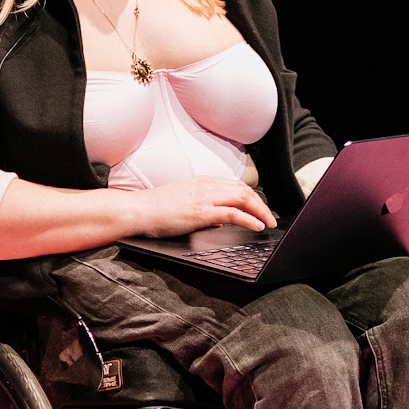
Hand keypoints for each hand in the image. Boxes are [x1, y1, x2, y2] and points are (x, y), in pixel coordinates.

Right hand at [130, 177, 276, 237]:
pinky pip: (233, 213)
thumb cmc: (156, 209)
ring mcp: (204, 197)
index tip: (261, 207)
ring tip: (269, 222)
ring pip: (243, 198)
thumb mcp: (184, 203)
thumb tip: (221, 220)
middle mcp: (206, 186)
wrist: (138, 209)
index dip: (253, 196)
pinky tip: (257, 226)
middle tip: (271, 217)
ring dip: (260, 210)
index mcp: (202, 182)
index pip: (236, 185)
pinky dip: (249, 219)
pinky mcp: (201, 211)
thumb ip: (204, 209)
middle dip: (261, 204)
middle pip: (244, 189)